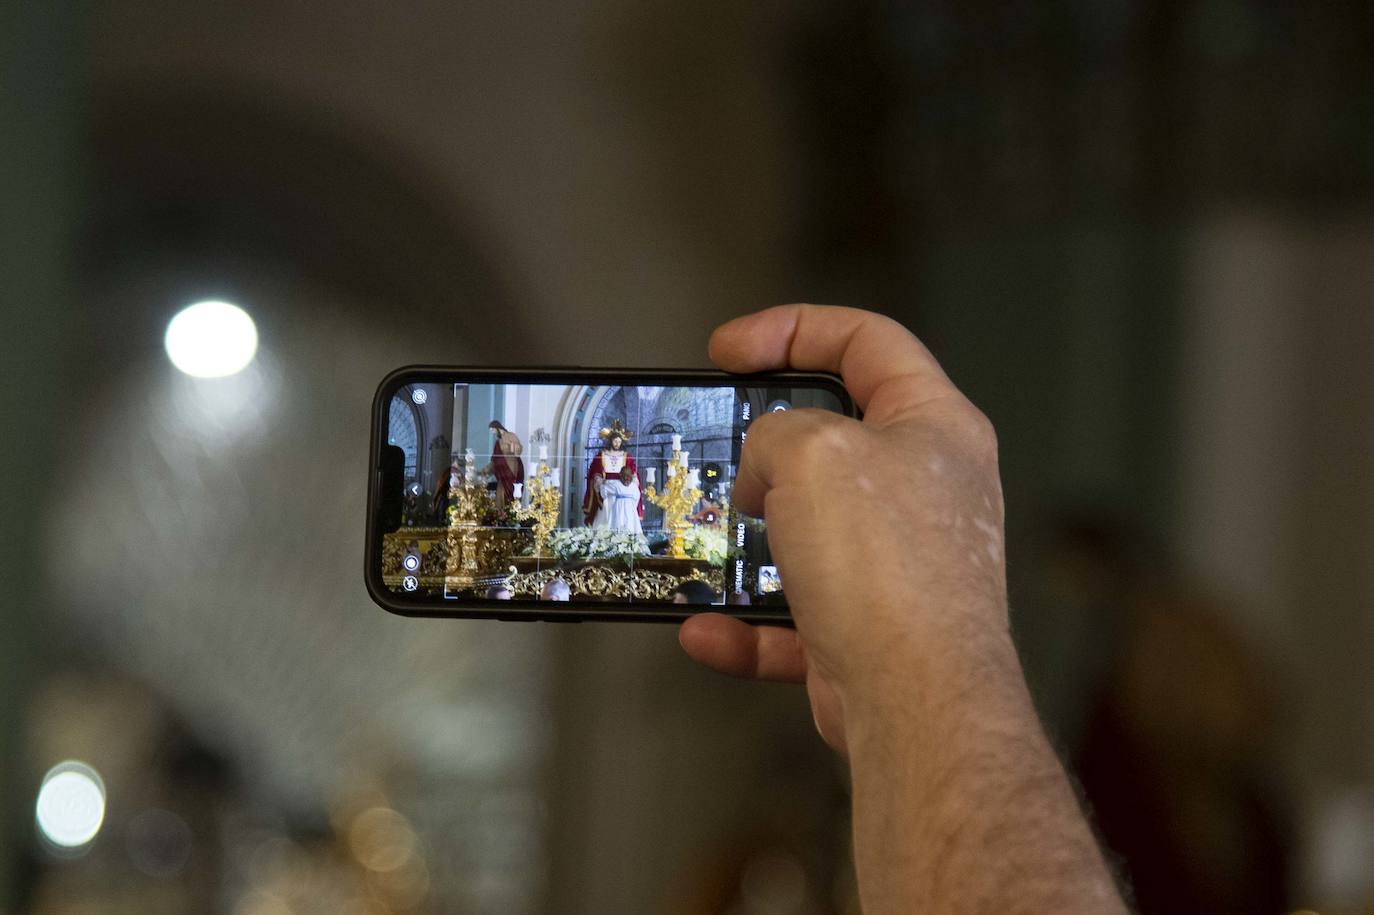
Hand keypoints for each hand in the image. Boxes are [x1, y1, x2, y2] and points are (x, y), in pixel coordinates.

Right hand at [678, 305, 1009, 753]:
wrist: (918, 700)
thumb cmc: (889, 570)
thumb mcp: (811, 454)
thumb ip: (776, 432)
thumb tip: (767, 467)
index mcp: (933, 426)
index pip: (867, 342)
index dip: (793, 328)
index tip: (730, 349)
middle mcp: (926, 489)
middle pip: (837, 438)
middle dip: (769, 444)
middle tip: (726, 448)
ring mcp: (900, 561)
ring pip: (811, 531)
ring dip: (753, 541)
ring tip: (714, 542)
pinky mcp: (872, 626)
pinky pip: (794, 617)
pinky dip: (748, 627)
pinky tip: (708, 632)